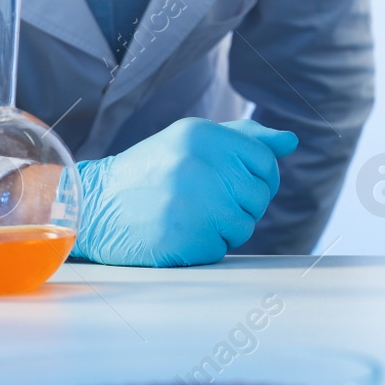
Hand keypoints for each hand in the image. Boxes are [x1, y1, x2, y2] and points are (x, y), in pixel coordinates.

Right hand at [73, 118, 297, 266]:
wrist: (93, 207)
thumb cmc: (150, 173)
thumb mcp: (191, 141)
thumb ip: (244, 139)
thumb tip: (290, 141)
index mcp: (204, 136)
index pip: (265, 162)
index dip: (261, 179)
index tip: (240, 186)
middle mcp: (201, 165)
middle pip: (259, 196)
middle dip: (241, 205)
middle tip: (206, 203)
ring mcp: (194, 203)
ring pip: (245, 225)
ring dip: (224, 228)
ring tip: (189, 216)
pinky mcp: (187, 237)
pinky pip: (222, 248)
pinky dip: (206, 246)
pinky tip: (178, 233)